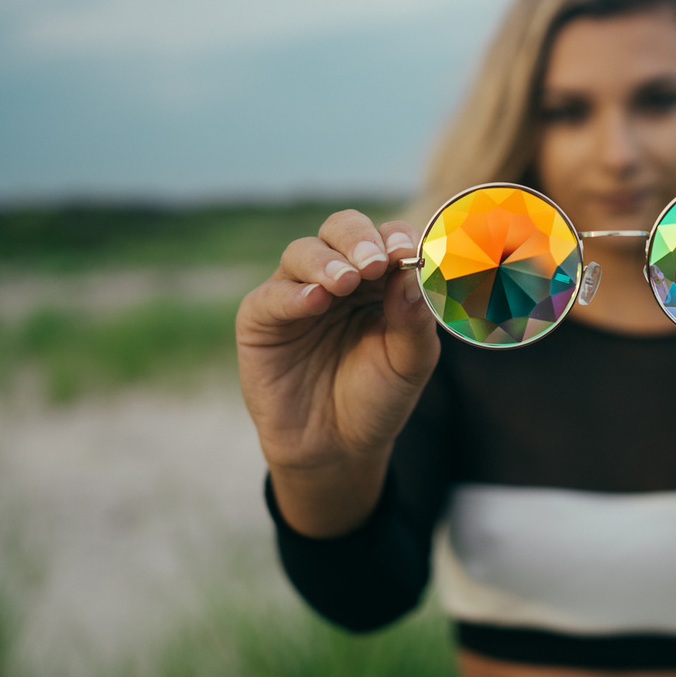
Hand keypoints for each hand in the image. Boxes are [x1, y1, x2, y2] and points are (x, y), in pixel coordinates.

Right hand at [235, 211, 438, 535]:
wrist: (338, 447)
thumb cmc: (377, 397)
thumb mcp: (409, 362)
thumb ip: (414, 319)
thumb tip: (413, 274)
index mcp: (379, 279)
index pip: (386, 238)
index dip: (397, 238)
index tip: (408, 254)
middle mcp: (337, 277)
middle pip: (341, 229)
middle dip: (359, 239)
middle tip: (375, 262)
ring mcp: (297, 294)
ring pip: (303, 252)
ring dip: (326, 261)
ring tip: (345, 281)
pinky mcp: (261, 320)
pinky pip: (271, 296)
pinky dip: (292, 294)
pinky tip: (314, 301)